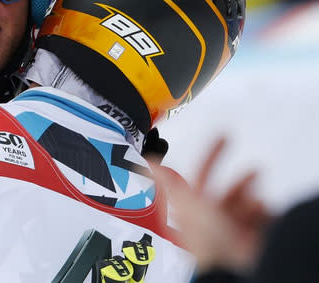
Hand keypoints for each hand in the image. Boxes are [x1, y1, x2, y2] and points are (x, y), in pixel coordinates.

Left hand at [154, 137, 270, 272]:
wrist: (235, 265)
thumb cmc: (209, 240)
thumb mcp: (186, 203)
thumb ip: (167, 181)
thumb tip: (144, 160)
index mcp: (193, 209)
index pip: (199, 178)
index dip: (208, 157)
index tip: (220, 139)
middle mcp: (212, 218)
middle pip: (224, 189)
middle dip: (234, 172)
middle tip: (242, 152)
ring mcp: (232, 227)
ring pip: (242, 200)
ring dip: (247, 187)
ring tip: (254, 176)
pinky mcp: (251, 233)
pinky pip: (259, 214)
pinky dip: (260, 207)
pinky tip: (259, 205)